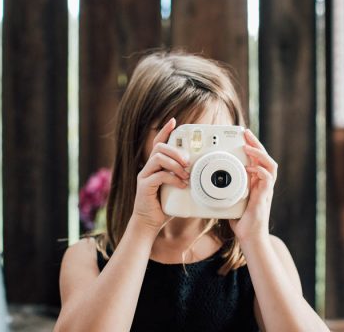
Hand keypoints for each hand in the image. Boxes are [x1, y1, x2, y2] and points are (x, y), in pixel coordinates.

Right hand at [132, 117, 189, 232]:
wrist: (149, 222)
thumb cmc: (163, 205)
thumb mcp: (176, 187)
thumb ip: (183, 176)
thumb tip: (199, 171)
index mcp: (156, 165)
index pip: (159, 142)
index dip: (165, 130)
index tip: (174, 121)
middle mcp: (149, 167)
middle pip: (159, 147)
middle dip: (176, 151)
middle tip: (188, 161)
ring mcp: (145, 175)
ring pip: (158, 158)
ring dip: (175, 164)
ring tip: (186, 173)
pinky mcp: (144, 186)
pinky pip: (159, 175)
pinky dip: (173, 178)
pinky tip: (181, 184)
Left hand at [230, 129, 277, 243]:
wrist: (250, 238)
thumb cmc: (241, 220)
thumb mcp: (230, 199)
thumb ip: (225, 188)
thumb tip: (208, 180)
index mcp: (256, 182)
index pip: (257, 159)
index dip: (251, 146)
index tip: (242, 137)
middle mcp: (263, 184)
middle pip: (265, 157)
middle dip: (256, 143)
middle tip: (245, 133)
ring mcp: (266, 190)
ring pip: (270, 165)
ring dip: (259, 154)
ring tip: (248, 146)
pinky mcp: (265, 197)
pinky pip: (267, 179)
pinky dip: (260, 171)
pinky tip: (252, 167)